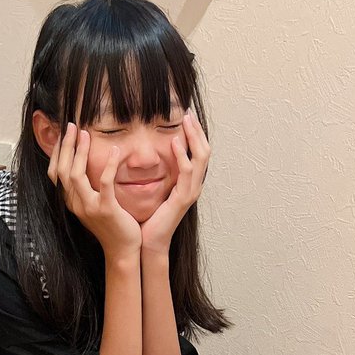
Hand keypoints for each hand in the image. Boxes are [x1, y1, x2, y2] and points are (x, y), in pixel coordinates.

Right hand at [48, 121, 141, 260]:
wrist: (122, 251)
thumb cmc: (111, 227)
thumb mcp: (93, 206)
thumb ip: (86, 189)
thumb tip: (84, 168)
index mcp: (71, 202)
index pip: (55, 174)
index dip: (57, 153)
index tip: (64, 134)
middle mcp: (76, 204)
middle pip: (62, 170)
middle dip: (66, 145)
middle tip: (72, 126)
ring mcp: (89, 207)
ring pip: (76, 174)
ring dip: (80, 151)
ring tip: (86, 133)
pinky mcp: (106, 209)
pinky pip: (104, 183)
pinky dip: (108, 164)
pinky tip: (115, 151)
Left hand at [139, 108, 209, 255]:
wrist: (149, 240)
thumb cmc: (150, 217)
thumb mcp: (156, 189)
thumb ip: (159, 172)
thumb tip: (150, 154)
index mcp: (189, 183)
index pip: (199, 152)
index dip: (195, 134)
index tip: (185, 117)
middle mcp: (194, 185)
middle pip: (205, 151)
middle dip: (197, 131)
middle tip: (188, 113)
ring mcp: (191, 192)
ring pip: (201, 158)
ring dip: (193, 137)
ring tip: (185, 121)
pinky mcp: (183, 198)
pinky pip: (187, 172)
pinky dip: (183, 156)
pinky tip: (175, 143)